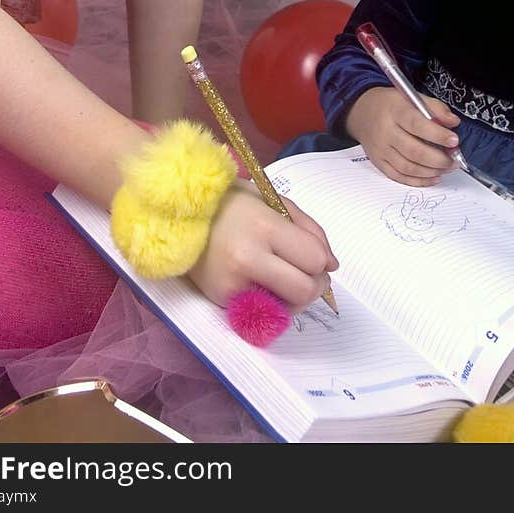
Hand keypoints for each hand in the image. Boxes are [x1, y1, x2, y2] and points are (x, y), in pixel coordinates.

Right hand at [188, 184, 337, 312]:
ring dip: (295, 297)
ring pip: (286, 308)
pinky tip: (263, 282)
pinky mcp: (222, 300)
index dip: (323, 261)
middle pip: (304, 290)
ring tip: (284, 276)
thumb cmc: (233, 202)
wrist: (182, 215)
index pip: (314, 259)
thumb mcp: (274, 201)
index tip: (318, 257)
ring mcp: (233, 284)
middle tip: (310, 275)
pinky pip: (263, 311)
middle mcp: (248, 259)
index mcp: (264, 227)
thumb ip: (308, 229)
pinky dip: (271, 301)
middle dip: (315, 285)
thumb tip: (331, 264)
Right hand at [345, 86, 460, 185]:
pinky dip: (418, 181)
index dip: (437, 135)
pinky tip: (433, 177)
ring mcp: (381, 149)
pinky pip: (399, 177)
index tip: (454, 140)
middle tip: (454, 159)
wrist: (362, 112)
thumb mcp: (412, 97)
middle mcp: (386, 132)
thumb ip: (435, 108)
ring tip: (446, 167)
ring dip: (431, 171)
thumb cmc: (391, 105)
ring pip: (408, 167)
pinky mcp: (379, 162)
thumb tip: (453, 122)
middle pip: (414, 151)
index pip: (417, 125)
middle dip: (439, 159)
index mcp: (395, 111)